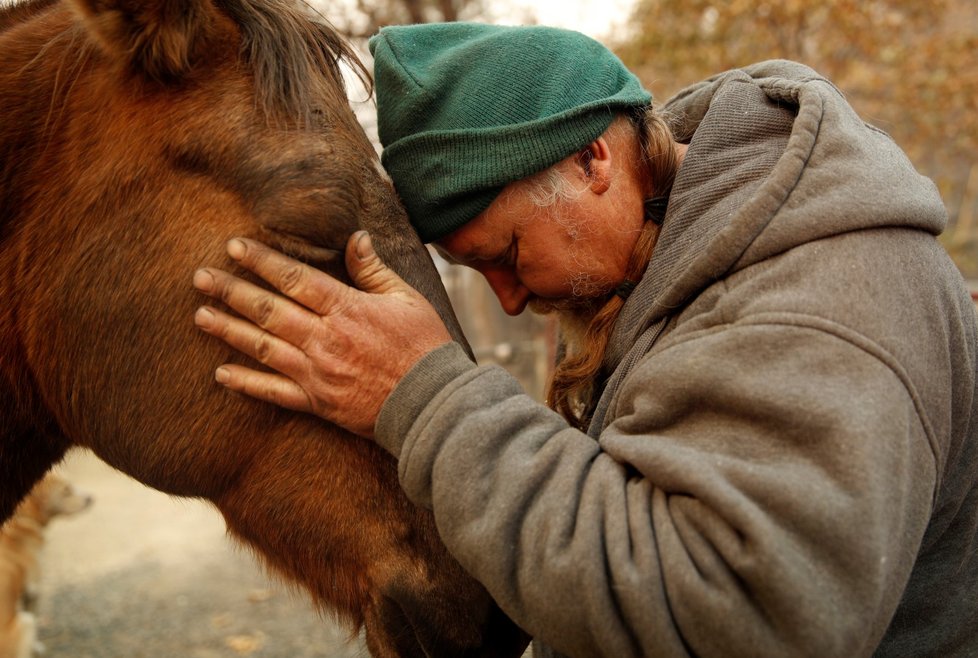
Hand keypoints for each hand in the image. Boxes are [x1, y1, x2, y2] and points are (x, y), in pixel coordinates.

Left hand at [192, 232, 452, 436]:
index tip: (234, 247)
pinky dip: (246, 383)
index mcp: (347, 309)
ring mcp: (318, 373)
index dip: (262, 261)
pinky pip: (274, 393)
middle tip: (201, 277)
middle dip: (232, 291)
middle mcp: (325, 339)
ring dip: (229, 330)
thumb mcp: (407, 298)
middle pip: (269, 310)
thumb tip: (355, 237)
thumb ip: (374, 270)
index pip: (294, 278)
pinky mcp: (318, 402)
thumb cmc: (425, 347)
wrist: (432, 403)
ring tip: (200, 315)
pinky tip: (221, 373)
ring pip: (264, 347)